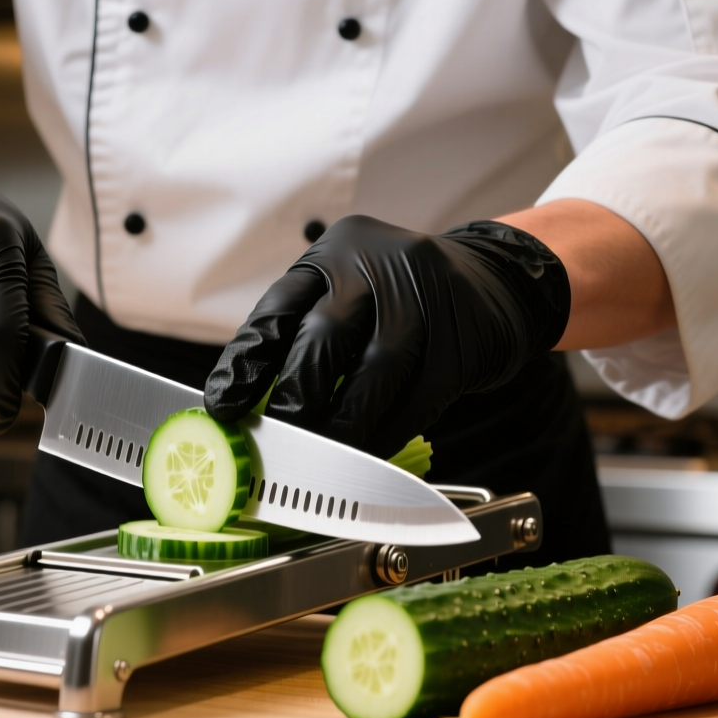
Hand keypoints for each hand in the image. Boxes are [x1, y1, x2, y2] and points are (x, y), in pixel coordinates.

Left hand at [204, 215, 569, 457]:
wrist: (494, 281)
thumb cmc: (401, 299)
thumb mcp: (348, 294)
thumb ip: (303, 339)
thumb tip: (249, 409)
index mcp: (334, 256)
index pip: (277, 310)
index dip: (245, 364)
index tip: (223, 407)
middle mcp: (377, 267)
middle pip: (323, 339)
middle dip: (295, 399)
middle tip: (276, 442)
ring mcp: (426, 300)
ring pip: (373, 376)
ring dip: (343, 428)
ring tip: (321, 461)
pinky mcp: (463, 341)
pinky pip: (418, 400)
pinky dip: (388, 433)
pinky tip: (371, 450)